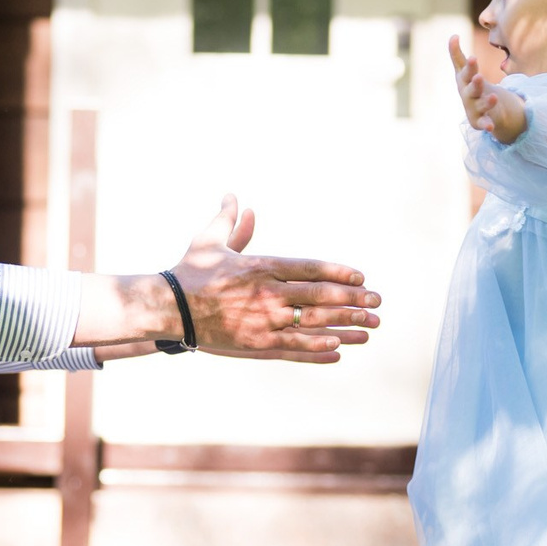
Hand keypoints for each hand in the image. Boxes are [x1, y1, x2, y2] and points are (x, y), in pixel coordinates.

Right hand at [167, 196, 379, 363]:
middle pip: (320, 296)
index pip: (310, 267)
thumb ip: (229, 221)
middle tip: (378, 304)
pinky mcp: (256, 344)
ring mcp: (264, 321)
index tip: (361, 278)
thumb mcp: (209, 240)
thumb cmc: (190, 272)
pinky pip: (294, 348)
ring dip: (346, 326)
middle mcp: (268, 293)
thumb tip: (234, 196)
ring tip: (370, 329)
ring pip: (313, 324)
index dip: (339, 272)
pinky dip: (318, 348)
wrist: (168, 308)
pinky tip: (339, 349)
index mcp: (261, 266)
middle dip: (353, 300)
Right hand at [450, 36, 526, 143]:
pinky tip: (490, 127)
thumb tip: (453, 35)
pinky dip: (486, 125)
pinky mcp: (479, 121)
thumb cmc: (471, 85)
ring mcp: (473, 108)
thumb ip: (457, 56)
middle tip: (479, 77)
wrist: (480, 109)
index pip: (466, 72)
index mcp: (464, 81)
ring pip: (480, 105)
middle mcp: (467, 94)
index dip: (469, 66)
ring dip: (486, 102)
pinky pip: (483, 123)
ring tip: (493, 97)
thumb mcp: (466, 71)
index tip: (473, 58)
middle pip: (471, 89)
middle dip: (475, 84)